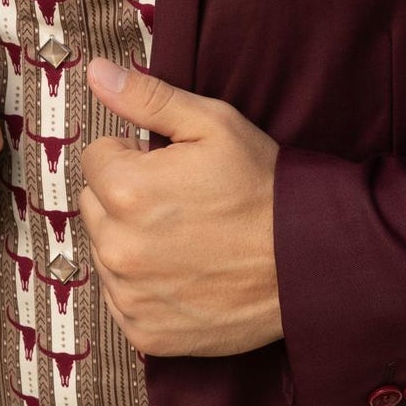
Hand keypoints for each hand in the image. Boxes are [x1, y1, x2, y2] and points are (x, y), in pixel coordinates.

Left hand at [80, 60, 281, 357]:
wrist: (310, 260)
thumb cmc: (264, 187)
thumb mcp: (213, 125)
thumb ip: (147, 98)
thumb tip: (96, 72)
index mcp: (125, 189)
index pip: (97, 158)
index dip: (135, 156)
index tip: (171, 168)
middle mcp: (117, 247)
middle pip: (96, 206)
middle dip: (127, 199)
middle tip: (182, 203)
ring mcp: (130, 295)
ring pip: (107, 253)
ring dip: (134, 243)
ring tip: (188, 240)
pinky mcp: (145, 332)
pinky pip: (124, 299)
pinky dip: (146, 288)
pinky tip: (186, 275)